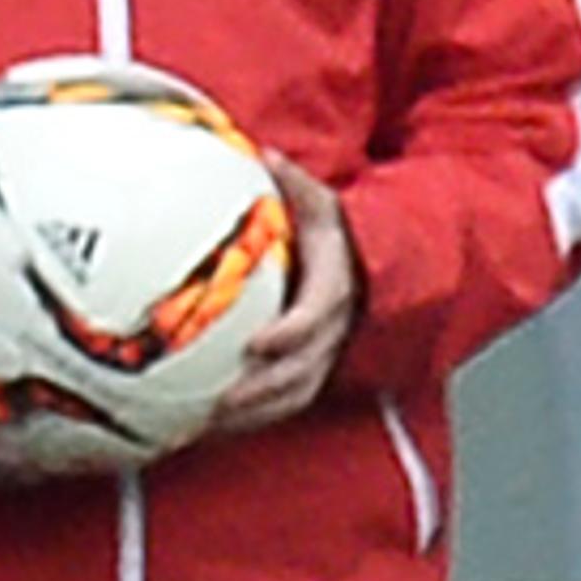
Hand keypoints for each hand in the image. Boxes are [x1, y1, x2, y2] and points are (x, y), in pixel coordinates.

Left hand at [202, 157, 357, 439]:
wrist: (374, 267)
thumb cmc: (339, 233)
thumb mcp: (323, 203)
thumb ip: (296, 183)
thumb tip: (265, 152)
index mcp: (336, 284)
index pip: (319, 313)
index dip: (292, 332)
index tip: (259, 343)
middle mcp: (336, 326)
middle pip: (304, 367)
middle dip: (264, 388)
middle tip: (220, 403)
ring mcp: (327, 354)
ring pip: (295, 393)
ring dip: (254, 414)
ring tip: (206, 425)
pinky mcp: (314, 372)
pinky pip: (286, 403)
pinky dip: (252, 419)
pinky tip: (207, 427)